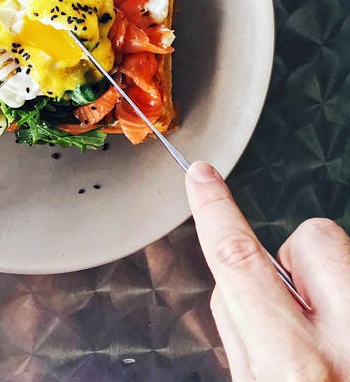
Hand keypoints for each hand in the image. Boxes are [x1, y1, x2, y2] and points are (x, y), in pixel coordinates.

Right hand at [186, 161, 349, 380]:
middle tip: (308, 312)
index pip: (239, 260)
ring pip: (348, 259)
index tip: (202, 176)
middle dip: (299, 261)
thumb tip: (235, 286)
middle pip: (313, 239)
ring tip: (341, 342)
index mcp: (298, 368)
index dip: (214, 209)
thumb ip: (245, 339)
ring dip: (335, 287)